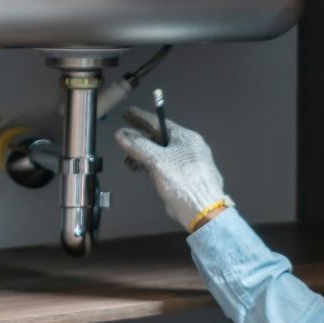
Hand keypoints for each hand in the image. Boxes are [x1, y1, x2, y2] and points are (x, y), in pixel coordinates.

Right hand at [114, 107, 229, 230]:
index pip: (159, 122)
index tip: (127, 112)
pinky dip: (151, 167)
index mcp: (186, 137)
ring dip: (142, 157)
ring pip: (160, 154)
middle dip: (139, 141)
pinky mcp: (184, 177)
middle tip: (122, 142)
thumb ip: (138, 146)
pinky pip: (164, 166)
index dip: (141, 117)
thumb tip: (121, 134)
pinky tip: (141, 171)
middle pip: (159, 139)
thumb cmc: (183, 180)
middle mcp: (189, 147)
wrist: (202, 209)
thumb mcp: (157, 160)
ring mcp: (187, 163)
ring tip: (129, 163)